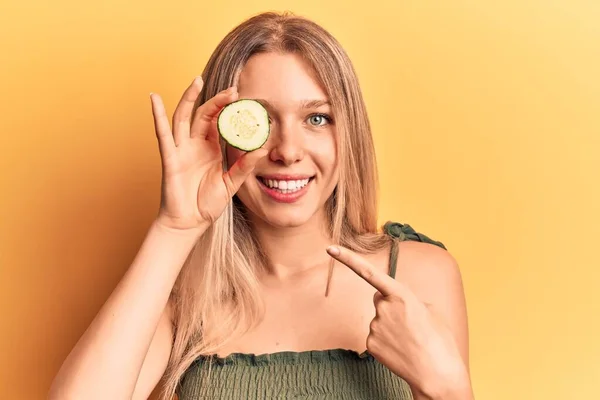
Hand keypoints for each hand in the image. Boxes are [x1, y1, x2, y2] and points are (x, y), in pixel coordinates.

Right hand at [150, 77, 267, 231]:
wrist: (189, 223)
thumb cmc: (207, 203)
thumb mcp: (231, 183)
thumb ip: (244, 166)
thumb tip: (261, 149)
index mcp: (211, 149)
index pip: (220, 122)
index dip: (230, 110)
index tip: (244, 98)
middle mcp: (195, 145)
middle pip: (204, 114)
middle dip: (217, 100)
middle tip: (232, 89)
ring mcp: (181, 150)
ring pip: (183, 118)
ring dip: (189, 98)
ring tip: (196, 80)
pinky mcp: (170, 159)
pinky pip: (163, 135)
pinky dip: (158, 116)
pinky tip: (155, 99)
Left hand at [326, 245, 471, 398]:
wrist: (437, 374)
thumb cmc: (439, 341)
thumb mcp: (431, 311)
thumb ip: (411, 300)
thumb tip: (397, 303)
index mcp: (401, 295)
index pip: (368, 272)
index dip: (348, 259)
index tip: (330, 248)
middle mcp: (383, 308)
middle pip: (379, 299)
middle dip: (391, 306)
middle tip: (410, 323)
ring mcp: (374, 327)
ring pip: (378, 319)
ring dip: (391, 326)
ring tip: (409, 339)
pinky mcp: (370, 344)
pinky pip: (375, 336)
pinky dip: (386, 341)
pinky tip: (400, 349)